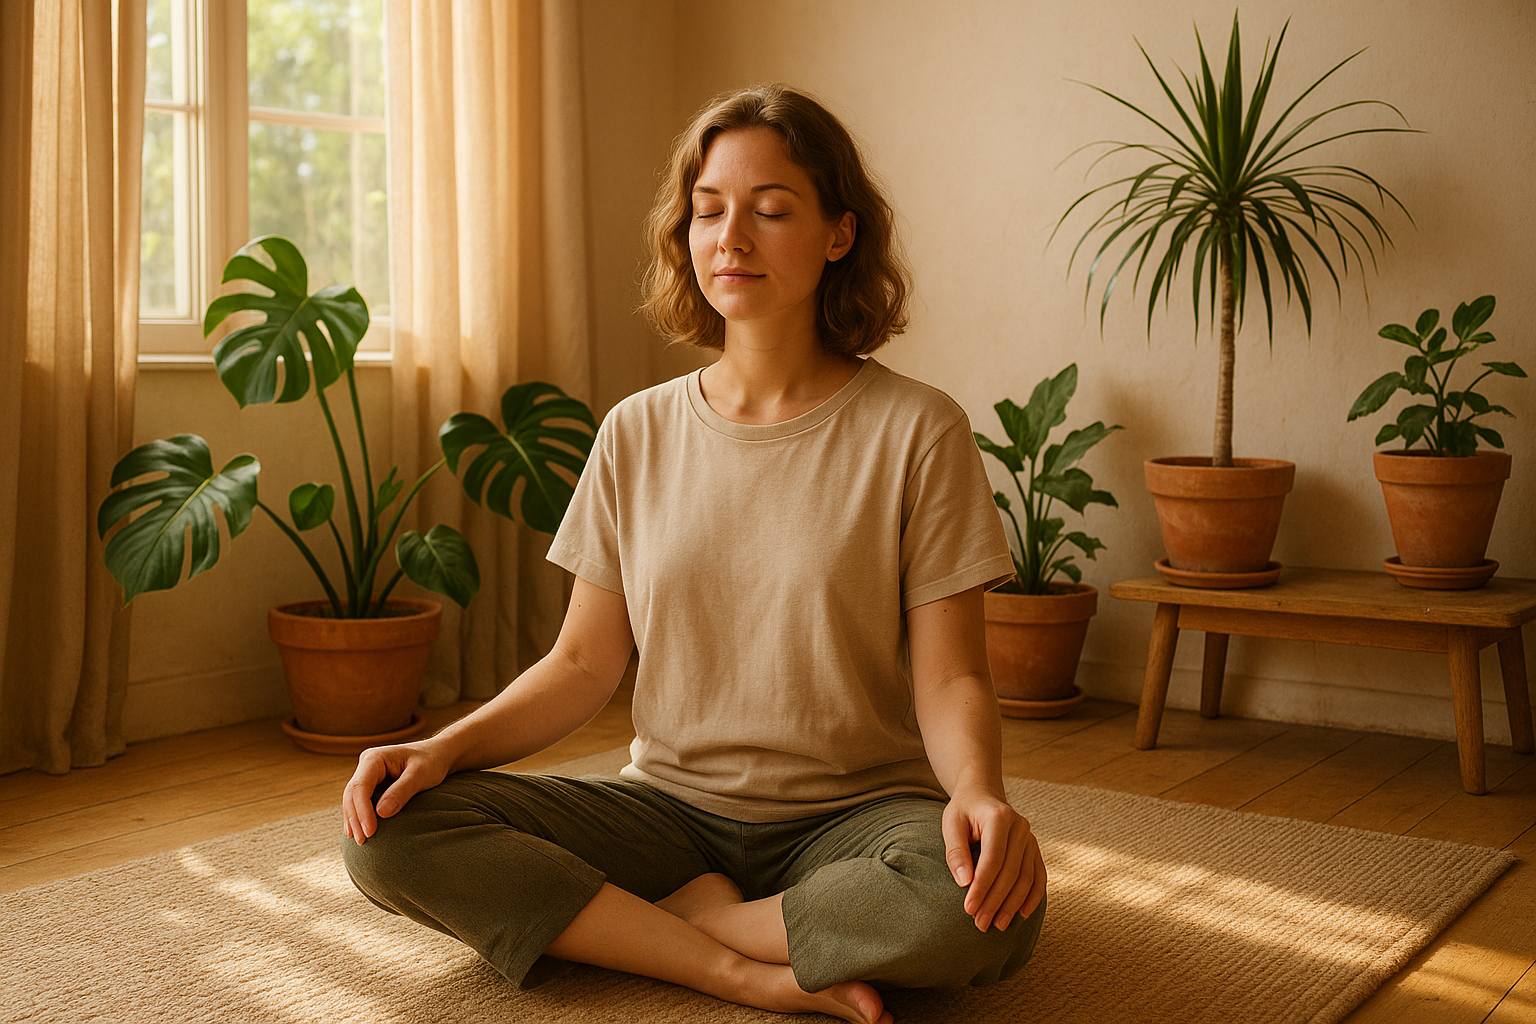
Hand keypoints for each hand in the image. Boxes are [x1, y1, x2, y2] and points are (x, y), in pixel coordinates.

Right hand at [341, 740, 451, 844]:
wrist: (438, 755)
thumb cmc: (432, 762)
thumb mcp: (421, 774)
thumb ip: (402, 791)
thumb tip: (381, 812)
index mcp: (375, 758)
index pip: (361, 786)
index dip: (363, 810)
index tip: (370, 831)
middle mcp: (367, 765)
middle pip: (352, 794)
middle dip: (355, 818)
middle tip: (362, 841)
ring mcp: (368, 776)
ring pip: (353, 800)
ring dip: (355, 821)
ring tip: (360, 841)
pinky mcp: (372, 786)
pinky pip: (361, 803)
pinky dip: (360, 817)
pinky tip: (360, 832)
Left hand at [941, 787, 1046, 930]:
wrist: (983, 795)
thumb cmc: (964, 811)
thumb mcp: (951, 823)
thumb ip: (956, 851)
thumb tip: (963, 882)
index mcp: (999, 818)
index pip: (992, 859)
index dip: (982, 886)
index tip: (969, 909)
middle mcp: (1020, 827)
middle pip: (1010, 872)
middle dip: (995, 901)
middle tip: (980, 924)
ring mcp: (1031, 838)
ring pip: (1026, 878)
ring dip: (1012, 905)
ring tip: (997, 925)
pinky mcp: (1034, 849)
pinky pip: (1038, 876)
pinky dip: (1033, 897)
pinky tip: (1022, 914)